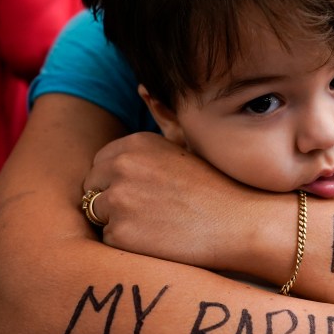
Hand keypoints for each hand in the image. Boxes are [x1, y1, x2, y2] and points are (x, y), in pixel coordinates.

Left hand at [82, 132, 275, 269]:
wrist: (241, 222)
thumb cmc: (217, 186)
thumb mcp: (186, 145)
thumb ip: (161, 120)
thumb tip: (142, 88)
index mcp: (134, 144)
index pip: (100, 164)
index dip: (119, 182)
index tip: (146, 193)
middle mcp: (121, 166)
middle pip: (92, 188)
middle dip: (111, 201)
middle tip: (150, 212)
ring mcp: (118, 199)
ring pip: (97, 216)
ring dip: (118, 223)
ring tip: (157, 225)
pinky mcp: (120, 232)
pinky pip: (109, 241)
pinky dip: (128, 245)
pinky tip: (159, 241)